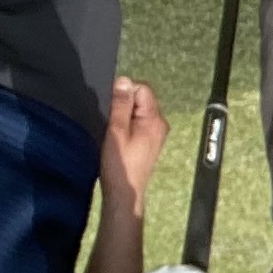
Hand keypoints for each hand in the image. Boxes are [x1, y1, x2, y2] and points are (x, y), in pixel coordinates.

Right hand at [101, 77, 166, 205]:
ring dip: (123, 115)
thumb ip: (120, 104)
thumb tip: (123, 80)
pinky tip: (118, 137)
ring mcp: (155, 133)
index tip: (112, 109)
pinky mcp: (148, 140)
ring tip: (115, 132)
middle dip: (124, 104)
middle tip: (112, 123)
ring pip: (137, 111)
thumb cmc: (119, 164)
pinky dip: (126, 124)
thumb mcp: (116, 130)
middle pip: (141, 99)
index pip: (142, 89)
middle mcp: (159, 124)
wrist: (124, 192)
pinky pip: (137, 122)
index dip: (124, 94)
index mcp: (155, 119)